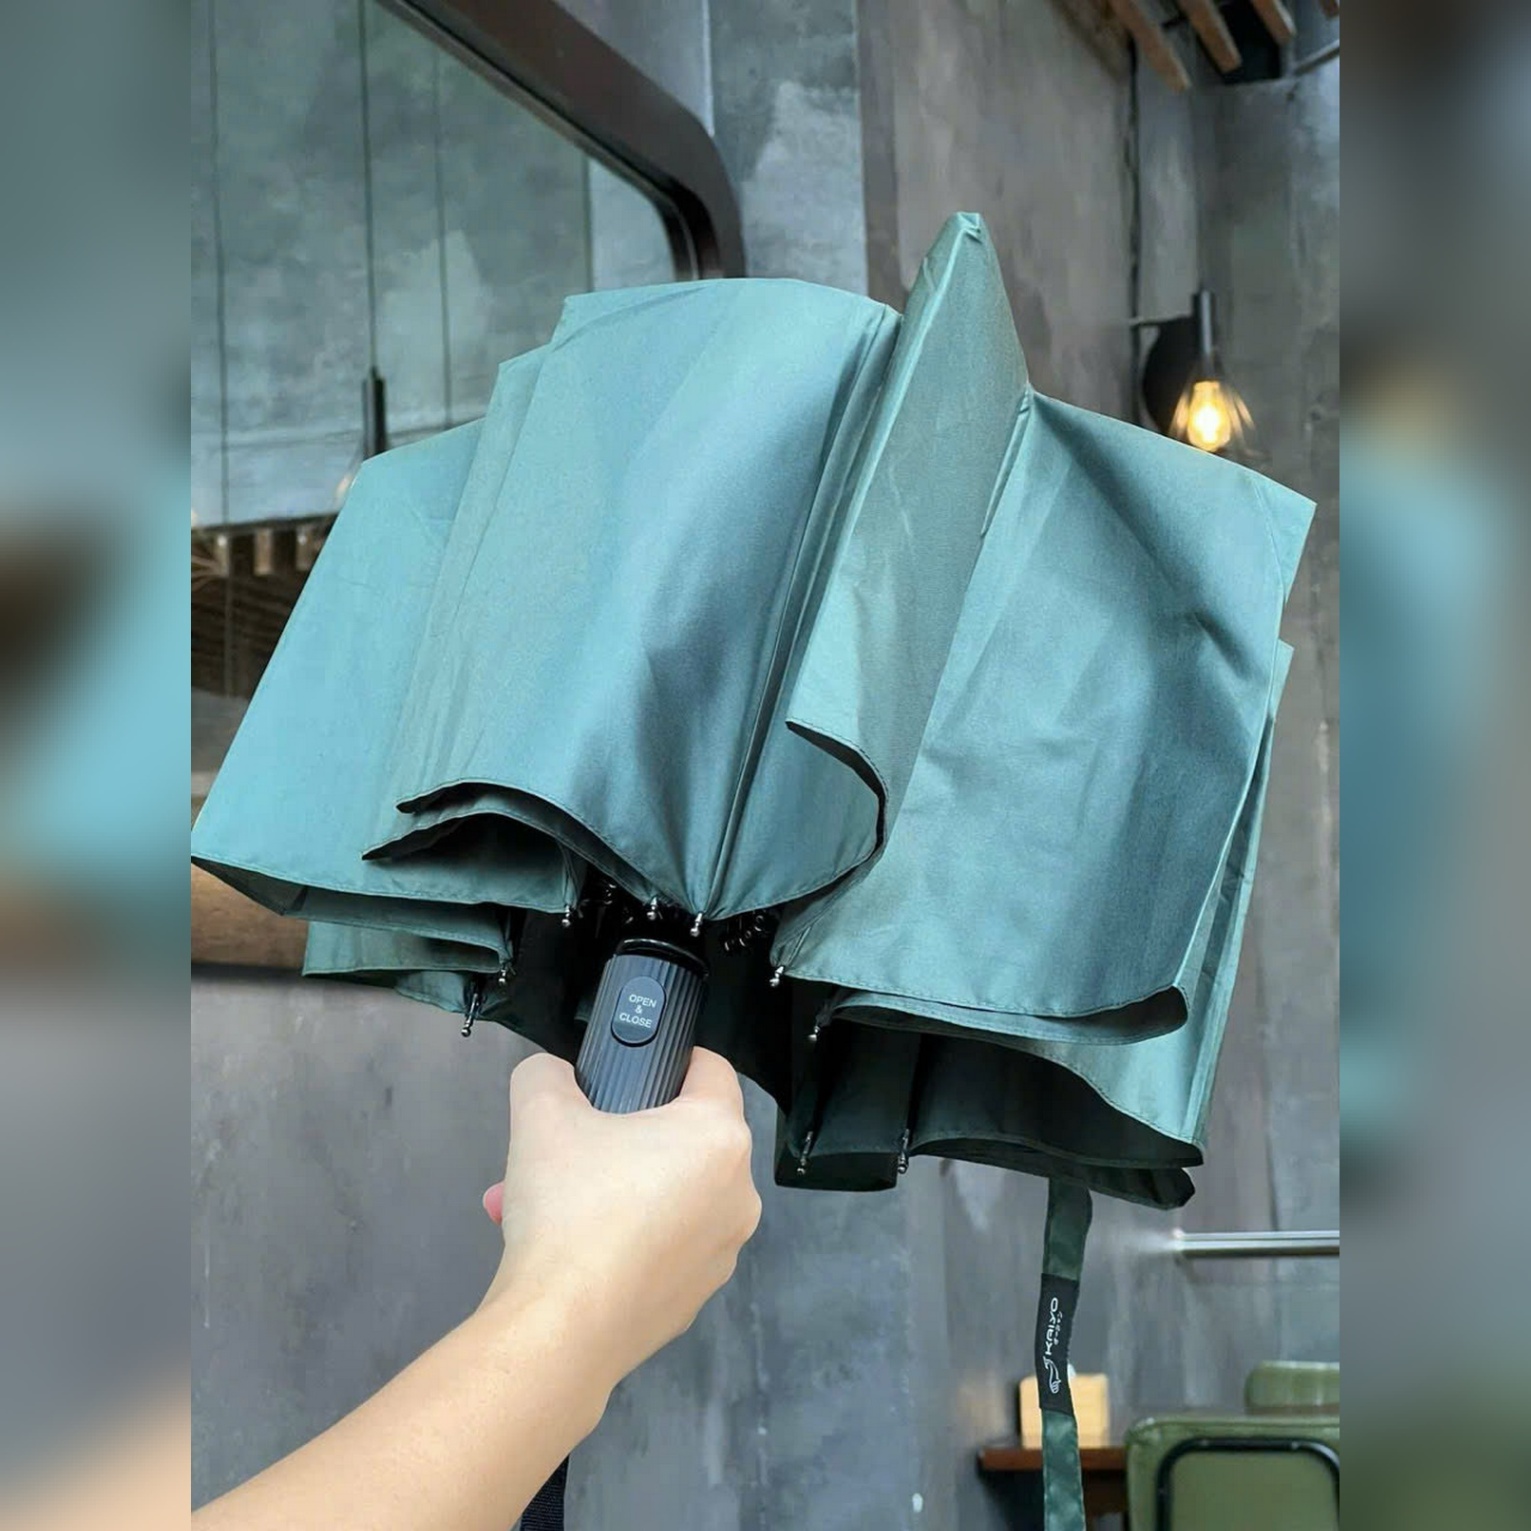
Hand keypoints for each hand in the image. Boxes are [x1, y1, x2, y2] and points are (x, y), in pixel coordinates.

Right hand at [479, 1048, 760, 1400]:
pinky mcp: (695, 1298)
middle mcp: (738, 1194)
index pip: (711, 1070)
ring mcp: (722, 1252)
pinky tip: (570, 1251)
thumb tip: (550, 1076)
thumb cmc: (568, 1210)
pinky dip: (624, 1241)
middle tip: (572, 1147)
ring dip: (616, 1192)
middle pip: (685, 1140)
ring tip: (552, 1205)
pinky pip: (663, 1248)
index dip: (674, 1059)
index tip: (637, 1069)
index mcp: (718, 1137)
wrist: (561, 1330)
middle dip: (624, 1138)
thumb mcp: (540, 1115)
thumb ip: (545, 1074)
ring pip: (669, 1198)